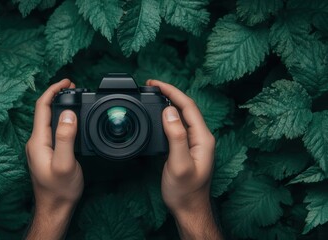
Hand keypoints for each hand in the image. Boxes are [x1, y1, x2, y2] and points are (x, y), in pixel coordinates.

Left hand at [26, 79, 82, 239]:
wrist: (55, 208)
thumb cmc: (59, 190)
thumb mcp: (65, 163)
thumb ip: (66, 138)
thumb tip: (69, 114)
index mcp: (37, 141)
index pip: (42, 107)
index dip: (53, 90)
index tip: (67, 82)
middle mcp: (36, 142)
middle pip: (44, 110)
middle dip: (58, 94)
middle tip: (74, 87)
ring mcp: (40, 147)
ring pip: (48, 119)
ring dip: (60, 106)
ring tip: (74, 98)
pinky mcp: (46, 152)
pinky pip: (52, 129)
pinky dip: (62, 118)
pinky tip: (71, 119)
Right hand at [147, 80, 220, 239]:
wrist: (188, 209)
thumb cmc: (185, 191)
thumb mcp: (179, 164)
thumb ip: (176, 137)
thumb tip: (168, 112)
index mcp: (203, 138)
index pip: (188, 106)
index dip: (172, 91)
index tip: (155, 84)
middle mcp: (201, 137)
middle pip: (186, 107)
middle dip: (169, 93)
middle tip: (151, 86)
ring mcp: (194, 143)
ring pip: (181, 115)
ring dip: (168, 103)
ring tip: (153, 95)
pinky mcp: (187, 148)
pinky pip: (177, 126)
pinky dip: (166, 116)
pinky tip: (158, 115)